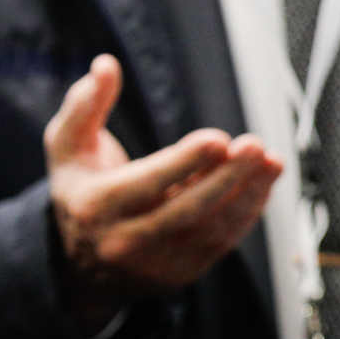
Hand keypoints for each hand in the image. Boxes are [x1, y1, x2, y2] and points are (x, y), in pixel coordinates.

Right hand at [45, 55, 282, 331]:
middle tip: (255, 147)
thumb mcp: (68, 148)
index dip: (185, 163)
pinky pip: (222, 243)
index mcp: (97, 207)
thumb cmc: (81, 192)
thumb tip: (105, 65)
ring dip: (248, 195)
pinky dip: (247, 213)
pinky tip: (264, 183)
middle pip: (185, 211)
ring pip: (210, 230)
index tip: (218, 140)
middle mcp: (126, 241)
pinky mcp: (183, 273)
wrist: (81, 267)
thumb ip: (84, 106)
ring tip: (271, 162)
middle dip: (226, 178)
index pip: (147, 184)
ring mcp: (157, 263)